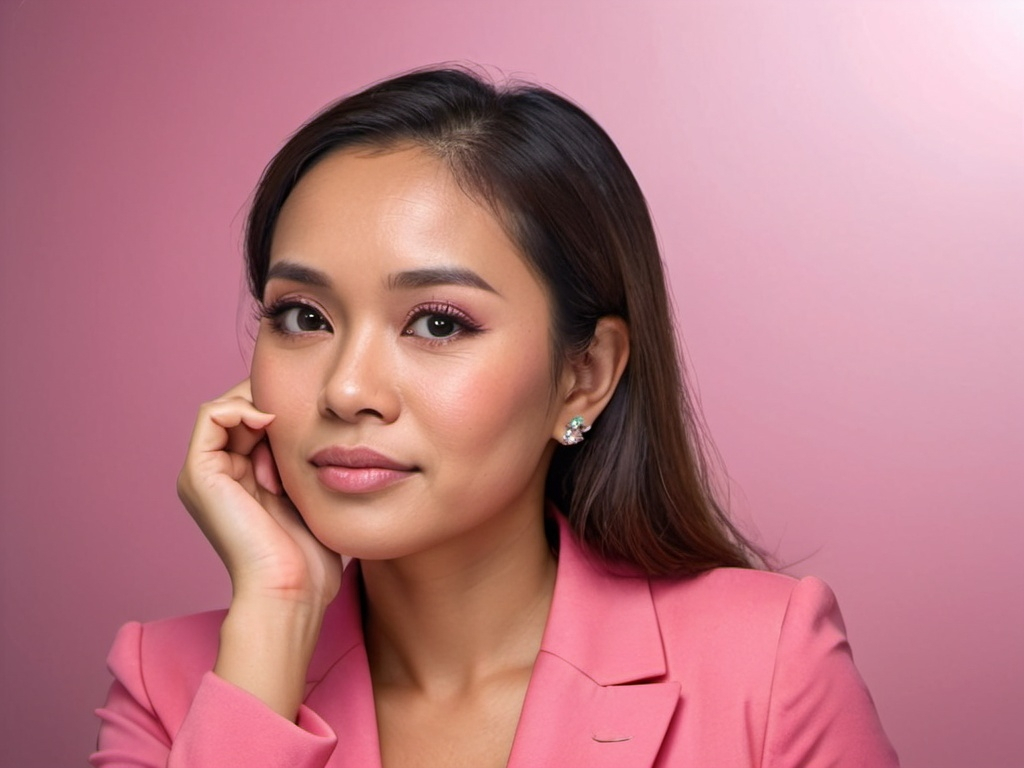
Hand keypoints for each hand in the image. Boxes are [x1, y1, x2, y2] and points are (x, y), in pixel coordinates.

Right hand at [176, 379, 341, 609]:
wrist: (290, 589)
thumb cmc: (309, 554)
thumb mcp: (307, 491)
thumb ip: (298, 458)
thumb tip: (307, 421)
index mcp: (239, 477)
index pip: (254, 416)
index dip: (283, 407)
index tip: (312, 425)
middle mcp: (216, 472)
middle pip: (239, 408)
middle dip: (274, 404)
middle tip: (301, 425)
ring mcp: (203, 473)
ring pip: (226, 406)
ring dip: (261, 409)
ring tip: (287, 438)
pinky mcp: (199, 474)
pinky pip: (210, 415)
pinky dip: (241, 407)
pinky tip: (270, 423)